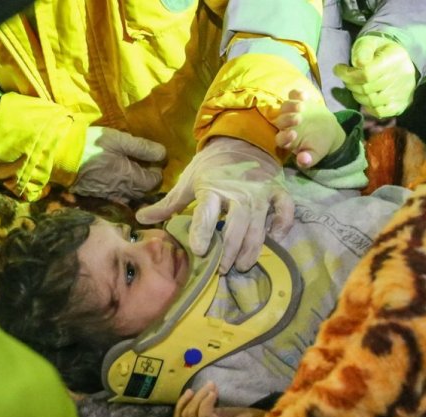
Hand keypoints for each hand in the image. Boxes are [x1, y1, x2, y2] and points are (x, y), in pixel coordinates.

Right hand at [70, 126, 165, 200]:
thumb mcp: (119, 140)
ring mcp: (109, 197)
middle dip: (147, 181)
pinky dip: (120, 191)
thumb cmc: (91, 144)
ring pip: (130, 197)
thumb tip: (163, 154)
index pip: (154, 182)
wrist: (60, 156)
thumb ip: (142, 148)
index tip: (153, 163)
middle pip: (143, 192)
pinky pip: (115, 198)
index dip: (157, 172)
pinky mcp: (97, 198)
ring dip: (134, 188)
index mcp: (130, 178)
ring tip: (130, 174)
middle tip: (143, 167)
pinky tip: (115, 180)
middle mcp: (122, 192)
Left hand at [135, 137, 294, 273]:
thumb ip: (168, 204)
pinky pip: (285, 210)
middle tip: (222, 269)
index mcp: (213, 188)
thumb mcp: (188, 180)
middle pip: (235, 227)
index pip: (206, 214)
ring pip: (258, 226)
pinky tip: (275, 239)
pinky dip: (282, 225)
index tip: (199, 250)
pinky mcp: (277, 190)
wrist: (241, 139)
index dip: (202, 232)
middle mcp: (238, 193)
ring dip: (251, 249)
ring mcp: (260, 193)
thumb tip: (140, 218)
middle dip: (229, 251)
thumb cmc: (211, 165)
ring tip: (242, 265)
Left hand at [173, 382, 263, 416]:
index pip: (205, 416)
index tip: (215, 390)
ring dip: (189, 400)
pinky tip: (189, 394)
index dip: (207, 400)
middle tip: (210, 384)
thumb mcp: (245, 416)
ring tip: (197, 389)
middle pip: (191, 415)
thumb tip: (220, 391)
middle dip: (199, 396)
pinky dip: (181, 406)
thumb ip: (234, 406)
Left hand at [275, 89, 345, 168]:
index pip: (280, 139)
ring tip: (302, 107)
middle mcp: (285, 125)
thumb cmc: (318, 145)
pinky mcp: (299, 101)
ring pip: (284, 107)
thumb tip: (303, 161)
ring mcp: (291, 112)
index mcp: (287, 140)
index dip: (284, 137)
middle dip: (287, 120)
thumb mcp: (315, 155)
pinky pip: (293, 95)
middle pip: (280, 121)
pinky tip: (304, 96)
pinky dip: (297, 94)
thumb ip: (308, 160)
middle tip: (299, 119)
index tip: (294, 135)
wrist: (328, 131)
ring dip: (290, 106)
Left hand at [334, 35, 416, 117]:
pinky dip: (369, 107)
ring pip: (371, 101)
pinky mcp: (401, 105)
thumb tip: (358, 63)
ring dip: (358, 95)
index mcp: (395, 58)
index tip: (338, 69)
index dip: (348, 74)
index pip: (367, 74)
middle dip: (351, 84)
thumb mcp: (370, 42)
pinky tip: (366, 97)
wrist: (399, 60)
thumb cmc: (379, 50)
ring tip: (356, 86)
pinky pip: (380, 112)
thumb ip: (363, 50)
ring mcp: (403, 92)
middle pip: (367, 88)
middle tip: (347, 78)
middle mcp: (402, 76)